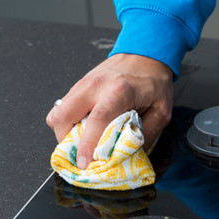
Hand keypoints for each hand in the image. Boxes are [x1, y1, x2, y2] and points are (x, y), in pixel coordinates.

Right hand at [46, 53, 173, 168]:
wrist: (145, 54)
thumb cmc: (153, 82)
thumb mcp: (160, 111)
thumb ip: (146, 135)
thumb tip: (129, 156)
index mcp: (118, 92)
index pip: (96, 121)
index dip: (87, 145)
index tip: (85, 164)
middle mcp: (95, 86)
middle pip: (63, 116)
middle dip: (66, 141)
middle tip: (81, 154)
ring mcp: (83, 85)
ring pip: (57, 112)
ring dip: (65, 132)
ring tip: (81, 142)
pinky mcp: (78, 86)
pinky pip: (63, 107)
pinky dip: (67, 122)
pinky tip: (83, 128)